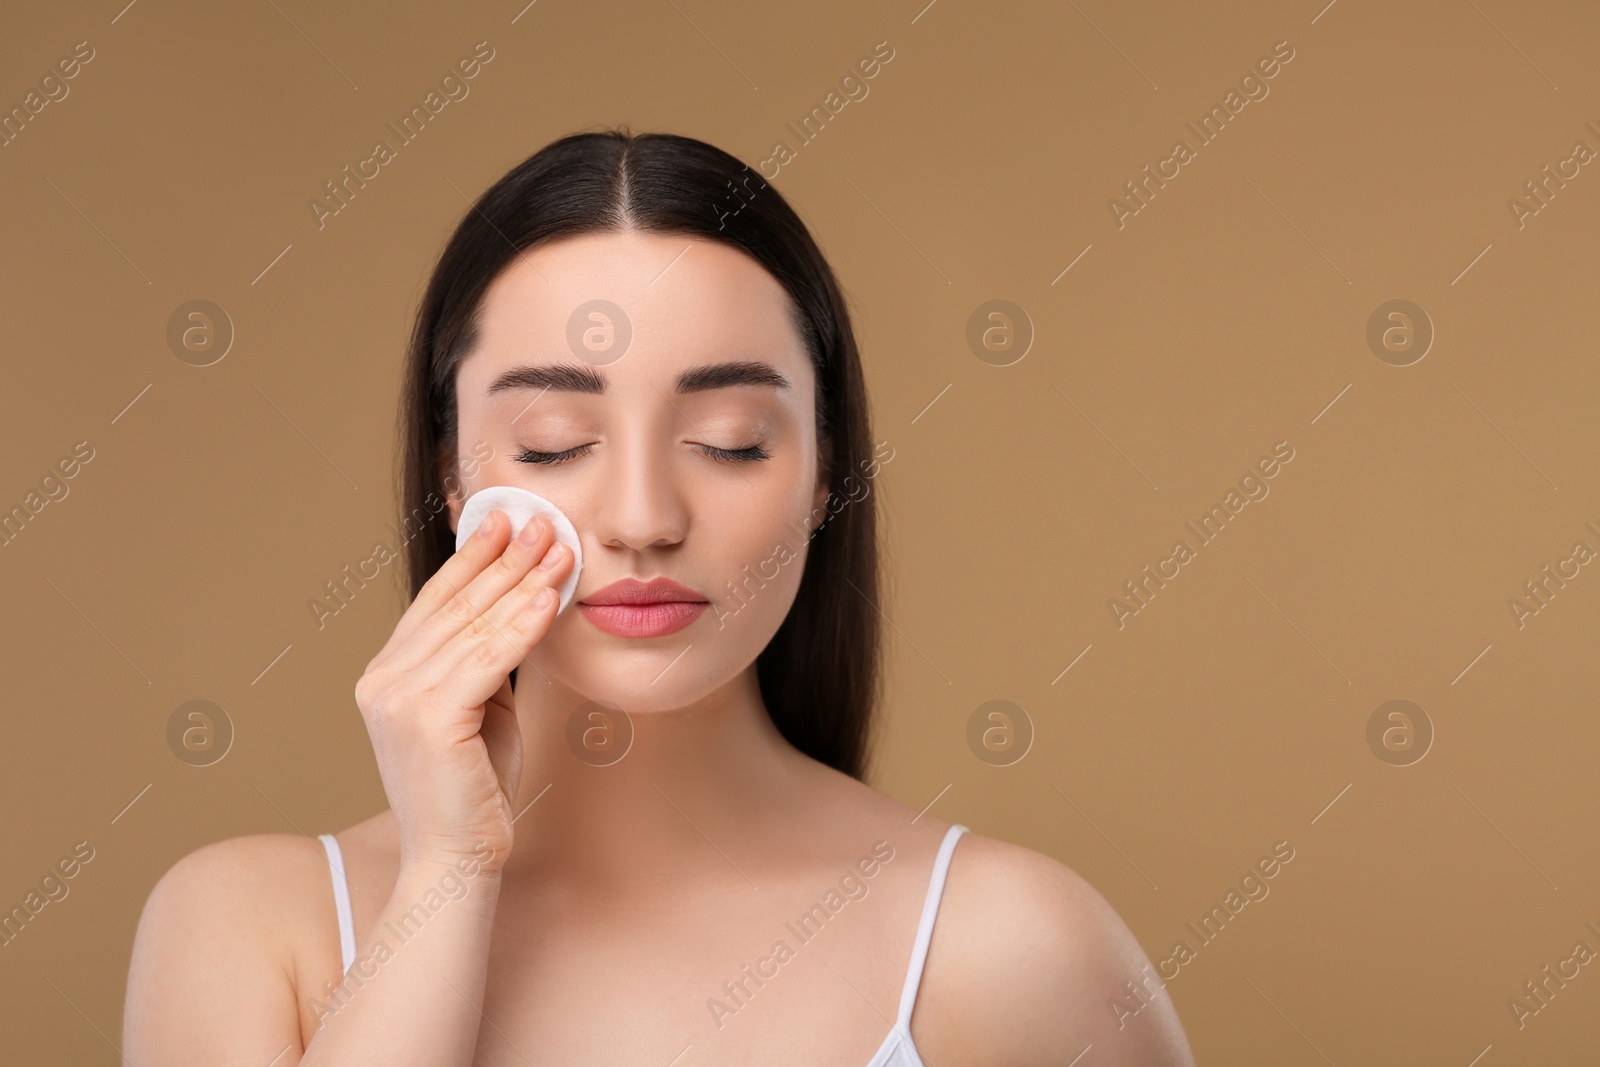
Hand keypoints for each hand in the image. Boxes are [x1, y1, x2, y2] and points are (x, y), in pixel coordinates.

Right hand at [352, 509, 572, 873]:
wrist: (457, 858)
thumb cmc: (475, 788)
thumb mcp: (480, 708)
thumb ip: (485, 662)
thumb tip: (522, 604)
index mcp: (385, 675)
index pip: (434, 602)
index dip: (472, 558)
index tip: (506, 519)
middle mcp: (382, 681)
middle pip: (456, 606)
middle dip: (506, 559)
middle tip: (545, 521)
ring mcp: (399, 699)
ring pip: (474, 626)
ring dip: (523, 582)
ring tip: (561, 549)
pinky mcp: (430, 719)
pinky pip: (488, 659)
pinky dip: (523, 625)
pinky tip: (550, 597)